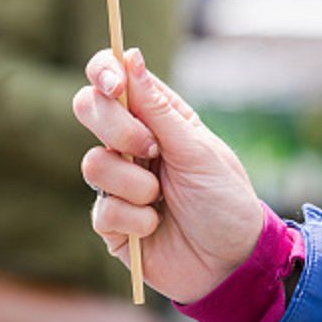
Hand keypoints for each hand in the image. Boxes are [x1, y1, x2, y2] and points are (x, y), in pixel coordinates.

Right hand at [73, 49, 262, 303]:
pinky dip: (136, 219)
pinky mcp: (110, 221)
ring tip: (161, 199)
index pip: (112, 79)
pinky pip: (102, 208)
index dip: (104, 72)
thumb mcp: (196, 150)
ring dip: (134, 183)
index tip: (114, 84)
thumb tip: (131, 56)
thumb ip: (158, 109)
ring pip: (93, 162)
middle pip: (88, 108)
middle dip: (117, 128)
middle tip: (151, 149)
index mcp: (154, 117)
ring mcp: (116, 181)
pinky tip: (155, 227)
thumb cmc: (223, 200)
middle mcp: (128, 144)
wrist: (232, 265)